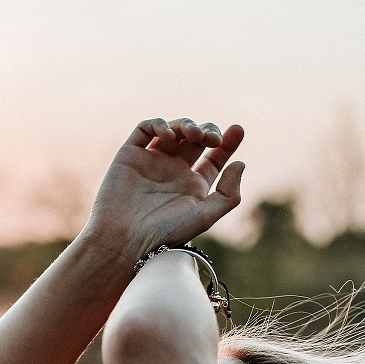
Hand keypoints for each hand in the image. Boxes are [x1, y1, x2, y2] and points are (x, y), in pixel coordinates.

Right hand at [85, 117, 243, 265]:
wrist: (124, 239)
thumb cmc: (164, 234)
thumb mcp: (204, 217)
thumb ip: (228, 194)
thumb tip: (240, 163)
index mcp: (192, 188)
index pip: (214, 158)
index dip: (227, 143)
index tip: (238, 130)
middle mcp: (173, 173)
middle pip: (197, 140)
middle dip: (208, 130)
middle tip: (213, 137)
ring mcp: (152, 162)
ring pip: (174, 130)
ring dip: (187, 125)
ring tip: (194, 135)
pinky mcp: (130, 155)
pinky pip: (145, 129)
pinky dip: (159, 124)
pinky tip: (169, 135)